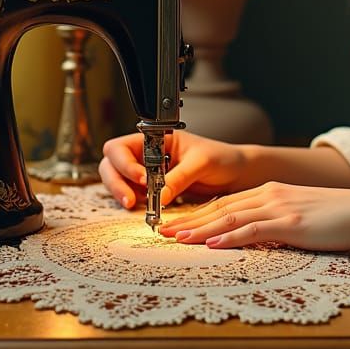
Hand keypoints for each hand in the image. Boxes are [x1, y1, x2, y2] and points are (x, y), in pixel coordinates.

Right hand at [100, 129, 250, 209]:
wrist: (237, 175)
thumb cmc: (222, 158)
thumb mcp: (201, 163)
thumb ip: (179, 177)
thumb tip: (158, 195)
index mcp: (155, 138)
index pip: (121, 147)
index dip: (125, 164)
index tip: (143, 179)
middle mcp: (146, 155)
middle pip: (111, 166)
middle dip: (117, 183)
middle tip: (131, 201)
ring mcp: (147, 174)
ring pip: (118, 184)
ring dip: (124, 196)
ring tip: (141, 207)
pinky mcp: (153, 193)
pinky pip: (133, 198)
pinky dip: (136, 205)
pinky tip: (148, 210)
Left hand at [158, 181, 349, 251]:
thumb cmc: (339, 217)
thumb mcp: (302, 214)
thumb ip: (277, 220)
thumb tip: (257, 235)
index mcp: (272, 191)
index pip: (226, 202)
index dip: (198, 213)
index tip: (176, 223)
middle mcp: (271, 194)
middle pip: (220, 207)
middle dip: (189, 219)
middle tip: (161, 230)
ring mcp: (280, 207)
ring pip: (230, 217)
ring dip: (200, 229)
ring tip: (176, 238)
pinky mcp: (291, 223)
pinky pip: (253, 230)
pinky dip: (229, 236)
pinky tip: (212, 243)